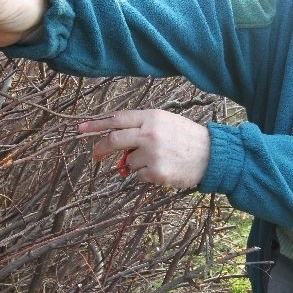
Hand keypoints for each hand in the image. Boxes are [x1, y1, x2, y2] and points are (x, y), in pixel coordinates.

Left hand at [79, 109, 209, 188]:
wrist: (212, 156)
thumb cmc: (186, 138)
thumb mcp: (165, 123)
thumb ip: (140, 128)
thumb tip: (117, 144)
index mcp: (151, 117)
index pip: (117, 119)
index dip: (96, 124)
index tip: (81, 129)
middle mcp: (149, 133)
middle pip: (113, 140)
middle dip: (100, 149)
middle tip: (95, 156)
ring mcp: (151, 153)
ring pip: (127, 162)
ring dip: (134, 164)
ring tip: (157, 160)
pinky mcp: (155, 172)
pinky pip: (137, 176)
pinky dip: (144, 175)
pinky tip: (162, 169)